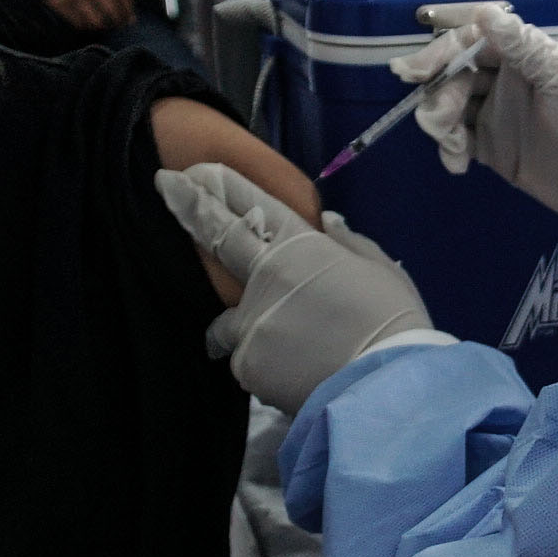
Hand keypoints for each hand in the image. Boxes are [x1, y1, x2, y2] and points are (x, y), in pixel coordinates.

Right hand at [20, 0, 139, 31]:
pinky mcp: (59, 4)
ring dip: (103, 26)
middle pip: (111, 10)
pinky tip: (88, 22)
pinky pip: (79, 23)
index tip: (130, 17)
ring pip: (96, 21)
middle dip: (119, 22)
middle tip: (120, 26)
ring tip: (104, 24)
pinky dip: (87, 26)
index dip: (128, 10)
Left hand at [155, 163, 439, 413]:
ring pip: (231, 321)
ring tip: (283, 348)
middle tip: (165, 187)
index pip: (251, 208)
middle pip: (218, 237)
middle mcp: (264, 278)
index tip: (192, 171)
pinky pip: (248, 359)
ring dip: (243, 325)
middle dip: (189, 208)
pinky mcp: (246, 364)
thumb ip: (347, 246)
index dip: (220, 186)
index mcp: (300, 248)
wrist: (383, 385)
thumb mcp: (379, 270)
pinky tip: (298, 375)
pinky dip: (266, 365)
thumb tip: (327, 226)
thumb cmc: (392, 321)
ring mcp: (250, 322)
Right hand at [394, 3, 557, 233]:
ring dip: (440, 119)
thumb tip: (485, 11)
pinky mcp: (494, 149)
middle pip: (454, 71)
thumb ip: (524, 46)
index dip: (443, 47)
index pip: (474, 38)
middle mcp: (508, 80)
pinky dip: (449, 148)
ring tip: (454, 145)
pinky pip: (458, 139)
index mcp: (526, 56)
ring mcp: (499, 114)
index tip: (417, 69)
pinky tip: (458, 163)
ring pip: (451, 104)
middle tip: (436, 119)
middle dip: (437, 89)